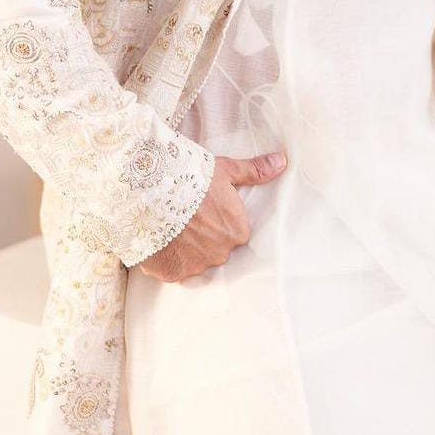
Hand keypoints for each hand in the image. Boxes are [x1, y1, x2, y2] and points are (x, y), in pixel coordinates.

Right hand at [137, 150, 287, 281]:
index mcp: (237, 231)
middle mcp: (221, 253)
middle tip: (186, 215)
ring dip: (185, 248)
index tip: (205, 208)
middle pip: (215, 248)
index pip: (233, 231)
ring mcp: (195, 266)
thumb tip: (282, 162)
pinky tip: (159, 238)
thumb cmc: (192, 176)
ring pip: (193, 260)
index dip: (218, 219)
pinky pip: (172, 269)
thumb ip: (254, 171)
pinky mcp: (172, 273)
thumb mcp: (225, 170)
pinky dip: (167, 258)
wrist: (152, 189)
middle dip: (203, 236)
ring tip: (170, 225)